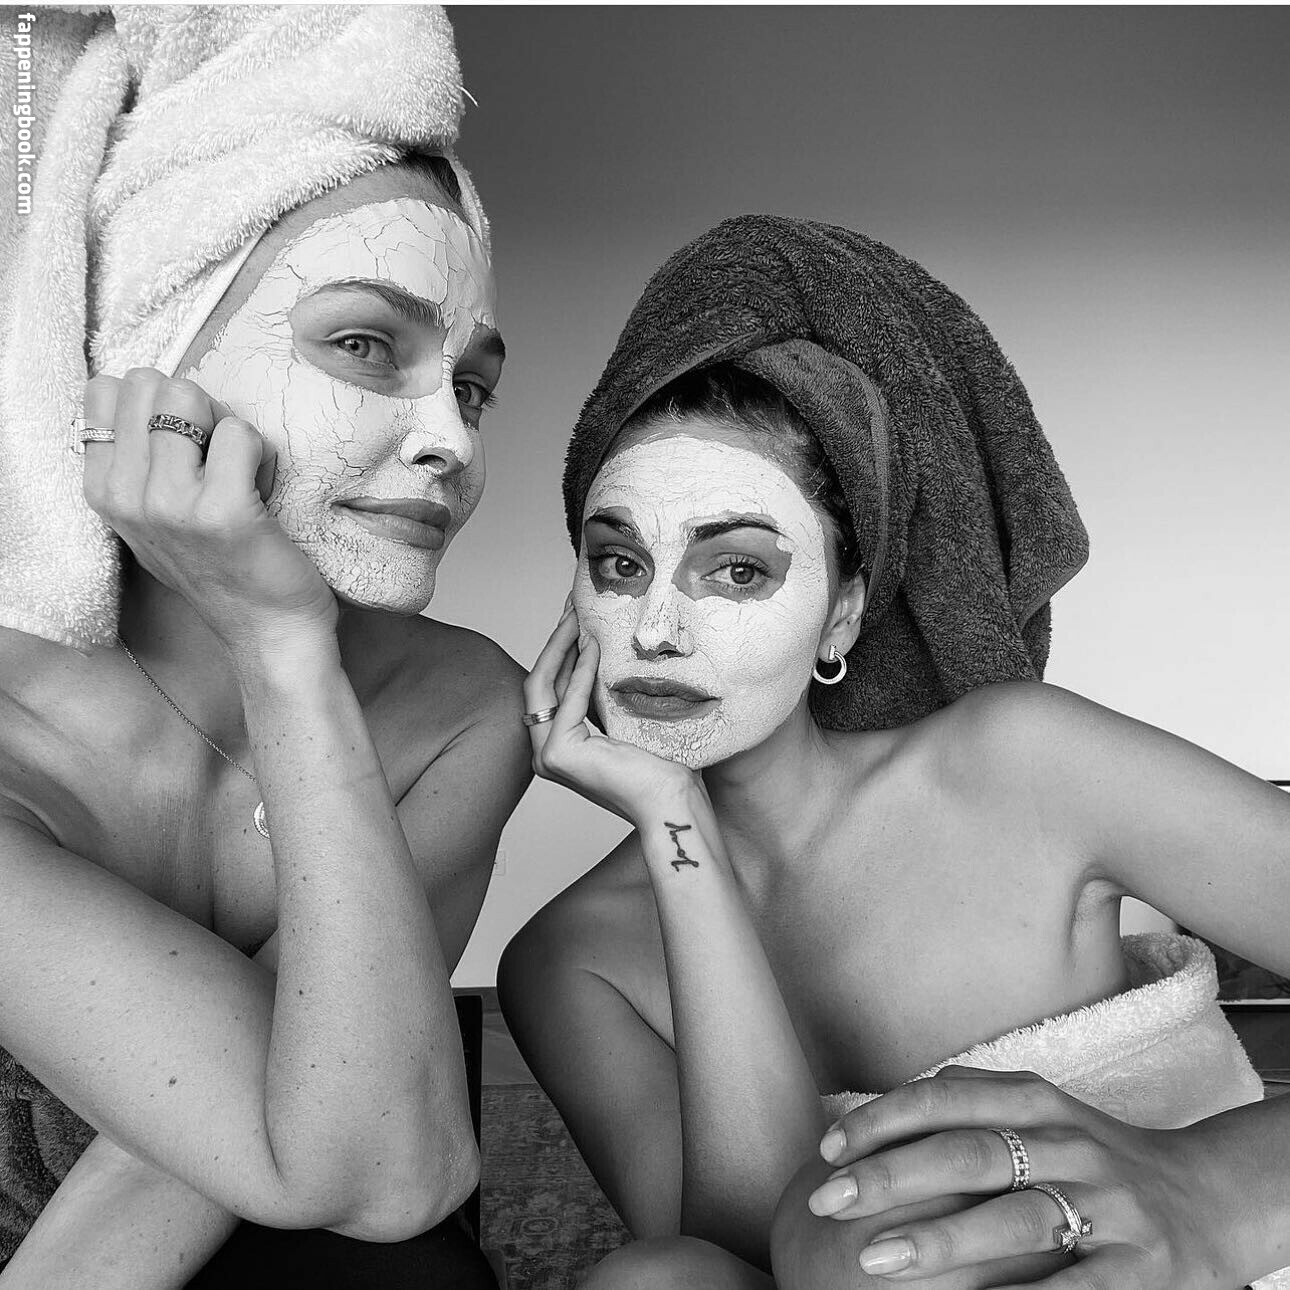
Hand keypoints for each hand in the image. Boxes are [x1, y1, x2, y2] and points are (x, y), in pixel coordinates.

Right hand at [82, 369, 336, 652]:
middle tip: (219, 461)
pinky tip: (263, 495)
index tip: (185, 451)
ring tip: (240, 477)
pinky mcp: (222, 511)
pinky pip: (240, 432)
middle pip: (152, 384)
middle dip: (196, 409)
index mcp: (104, 491)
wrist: (268, 630)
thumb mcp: (154, 517)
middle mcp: (126, 496)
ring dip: (228, 427)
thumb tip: (150, 394)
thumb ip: (139, 461)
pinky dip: (261, 453)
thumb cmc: (222, 567)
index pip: (107, 390)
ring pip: (190, 397)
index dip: (158, 406)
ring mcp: (170, 504)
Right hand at [524, 606, 699, 823]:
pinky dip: (580, 669)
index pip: (552, 688)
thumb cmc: (660, 769)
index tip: (574, 618)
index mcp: (559, 747)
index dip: (560, 650)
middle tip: (571, 607)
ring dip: (562, 646)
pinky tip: (594, 645)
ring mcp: (547, 756)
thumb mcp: (625, 720)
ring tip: (577, 615)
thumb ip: (604, 694)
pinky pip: (568, 699)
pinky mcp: (558, 753)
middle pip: (540, 684)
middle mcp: (545, 753)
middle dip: (555, 641)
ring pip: (543, 686)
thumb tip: (602, 648)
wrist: (672, 803)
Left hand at [805, 1067, 1237, 1287]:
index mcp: (1040, 1103)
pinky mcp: (1139, 1270)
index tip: (828, 1148)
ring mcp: (1107, 1207)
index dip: (883, 1120)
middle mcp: (1072, 1145)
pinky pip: (1071, 1289)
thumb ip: (973, 1100)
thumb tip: (885, 1103)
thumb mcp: (1043, 1110)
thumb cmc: (1098, 1155)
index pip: (946, 1100)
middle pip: (970, 1153)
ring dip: (938, 1240)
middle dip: (891, 1176)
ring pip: (1013, 1219)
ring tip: (874, 1257)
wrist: (1209, 1198)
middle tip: (828, 1199)